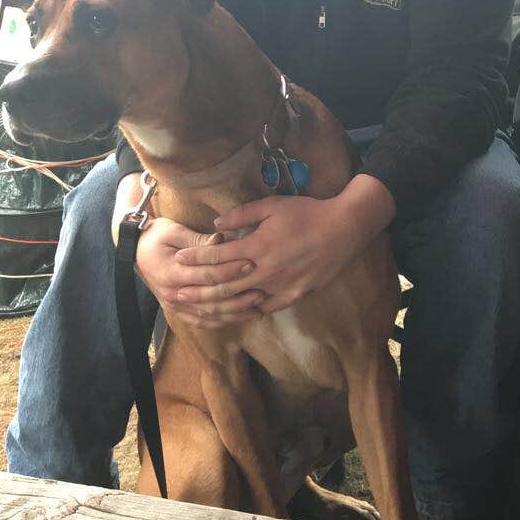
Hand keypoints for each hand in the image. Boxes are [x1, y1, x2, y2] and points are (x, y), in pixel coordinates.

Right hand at [112, 173, 265, 325]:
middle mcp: (173, 294)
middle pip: (211, 299)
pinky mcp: (177, 311)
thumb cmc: (155, 236)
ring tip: (258, 309)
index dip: (230, 270)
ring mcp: (174, 306)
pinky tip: (239, 319)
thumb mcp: (173, 230)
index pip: (207, 275)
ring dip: (235, 313)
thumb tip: (221, 240)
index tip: (250, 263)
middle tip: (261, 289)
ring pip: (209, 315)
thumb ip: (197, 239)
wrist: (134, 250)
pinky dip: (221, 322)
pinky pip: (201, 321)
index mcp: (171, 273)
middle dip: (238, 295)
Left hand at [174, 174, 395, 324]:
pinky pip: (266, 308)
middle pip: (224, 284)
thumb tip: (216, 224)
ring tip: (197, 310)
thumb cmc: (307, 212)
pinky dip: (248, 311)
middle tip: (175, 293)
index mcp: (258, 246)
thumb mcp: (272, 205)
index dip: (196, 258)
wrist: (344, 228)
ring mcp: (281, 286)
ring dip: (217, 306)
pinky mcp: (295, 295)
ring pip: (242, 301)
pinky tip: (235, 314)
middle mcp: (266, 270)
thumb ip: (242, 214)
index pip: (218, 256)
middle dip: (197, 289)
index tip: (179, 259)